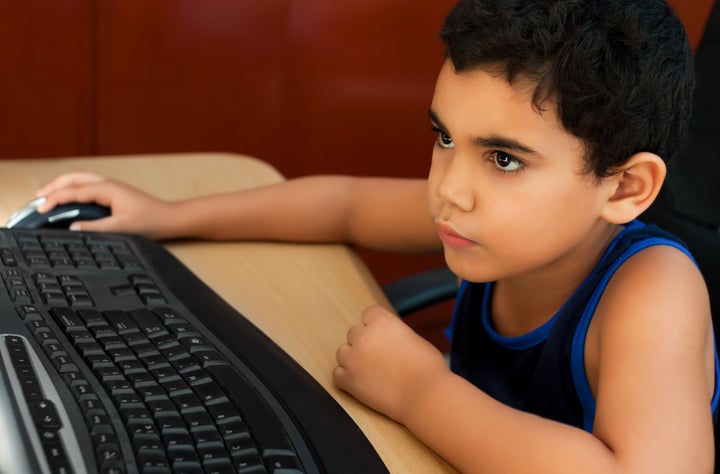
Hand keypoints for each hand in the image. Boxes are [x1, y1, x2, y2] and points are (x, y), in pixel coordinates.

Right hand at [36, 171, 174, 238]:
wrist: (169, 218)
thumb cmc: (150, 221)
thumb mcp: (122, 227)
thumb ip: (95, 227)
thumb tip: (73, 227)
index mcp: (107, 189)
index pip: (74, 190)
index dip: (55, 198)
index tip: (41, 207)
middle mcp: (107, 184)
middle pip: (73, 178)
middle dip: (53, 186)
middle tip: (37, 198)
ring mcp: (110, 187)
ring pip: (80, 179)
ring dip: (62, 185)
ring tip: (46, 195)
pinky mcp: (113, 192)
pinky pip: (87, 185)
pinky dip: (72, 188)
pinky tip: (68, 197)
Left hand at [334, 305, 449, 423]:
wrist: (425, 395)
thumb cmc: (427, 369)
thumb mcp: (413, 338)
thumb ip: (394, 335)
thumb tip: (387, 340)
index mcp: (382, 321)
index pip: (368, 314)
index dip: (375, 326)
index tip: (383, 337)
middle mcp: (364, 336)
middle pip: (354, 333)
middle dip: (364, 344)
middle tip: (380, 358)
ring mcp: (353, 358)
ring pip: (343, 352)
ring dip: (353, 359)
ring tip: (371, 371)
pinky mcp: (349, 380)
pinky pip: (337, 374)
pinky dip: (346, 378)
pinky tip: (361, 382)